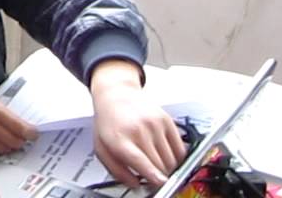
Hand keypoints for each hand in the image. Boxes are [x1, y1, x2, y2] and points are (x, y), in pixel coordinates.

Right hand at [0, 93, 36, 155]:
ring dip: (6, 147)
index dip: (31, 133)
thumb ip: (4, 115)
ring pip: (5, 150)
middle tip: (19, 139)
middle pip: (16, 141)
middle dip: (19, 141)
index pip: (22, 127)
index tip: (34, 135)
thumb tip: (24, 127)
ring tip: (1, 140)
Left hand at [90, 59, 184, 186]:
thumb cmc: (108, 123)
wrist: (116, 95)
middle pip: (160, 165)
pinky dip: (176, 158)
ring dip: (167, 168)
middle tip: (153, 177)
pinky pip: (180, 149)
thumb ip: (117, 171)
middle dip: (159, 176)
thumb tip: (136, 185)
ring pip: (172, 160)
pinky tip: (165, 156)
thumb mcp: (102, 148)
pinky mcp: (167, 120)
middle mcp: (139, 130)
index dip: (153, 175)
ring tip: (156, 164)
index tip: (161, 184)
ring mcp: (155, 124)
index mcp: (120, 139)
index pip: (141, 161)